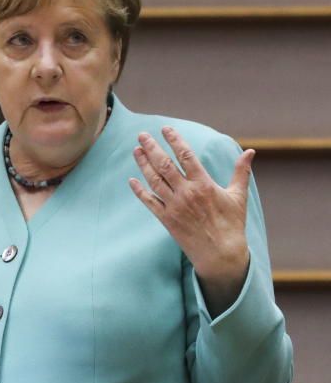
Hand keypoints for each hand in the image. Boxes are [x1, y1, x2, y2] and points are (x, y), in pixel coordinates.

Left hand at [128, 127, 252, 313]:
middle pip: (165, 165)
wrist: (220, 254)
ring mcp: (174, 206)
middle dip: (152, 148)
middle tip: (141, 135)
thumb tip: (250, 151)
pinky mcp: (166, 219)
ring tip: (136, 150)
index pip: (186, 155)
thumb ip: (241, 172)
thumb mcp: (238, 196)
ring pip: (154, 180)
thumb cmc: (232, 224)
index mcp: (204, 184)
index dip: (174, 140)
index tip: (165, 128)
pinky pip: (149, 202)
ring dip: (143, 164)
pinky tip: (132, 180)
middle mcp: (186, 193)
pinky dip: (139, 191)